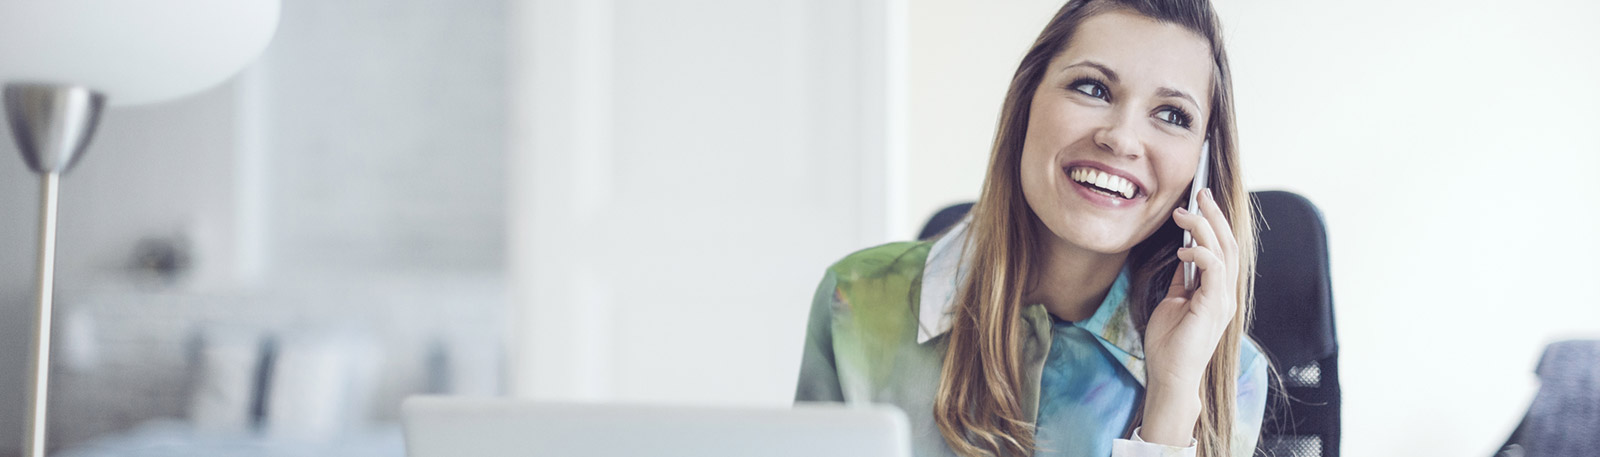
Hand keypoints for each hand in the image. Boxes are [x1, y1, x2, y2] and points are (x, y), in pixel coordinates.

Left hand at [1139, 188, 1240, 445]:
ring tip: (1185, 213)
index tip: (1200, 202)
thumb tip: (1182, 257)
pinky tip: (1183, 250)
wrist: (1170, 375)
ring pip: (1224, 251)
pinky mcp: (1213, 306)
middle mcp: (1226, 294)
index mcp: (1219, 292)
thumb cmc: (1169, 344)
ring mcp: (1223, 300)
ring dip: (1205, 227)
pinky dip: (1201, 253)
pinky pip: (1214, 269)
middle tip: (1200, 192)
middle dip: (1215, 215)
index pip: (1224, 250)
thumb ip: (1183, 280)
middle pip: (1229, 244)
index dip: (1216, 224)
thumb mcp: (1174, 302)